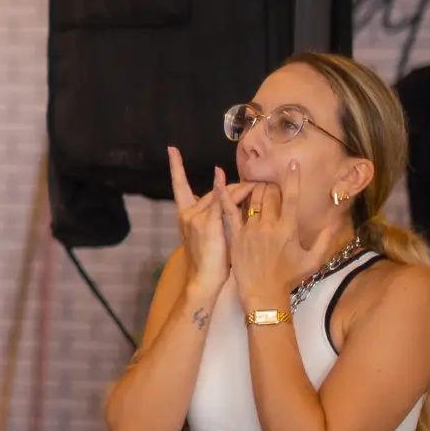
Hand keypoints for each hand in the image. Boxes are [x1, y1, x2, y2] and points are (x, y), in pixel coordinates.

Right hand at [167, 148, 250, 295]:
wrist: (203, 280)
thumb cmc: (209, 263)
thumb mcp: (207, 237)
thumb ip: (213, 219)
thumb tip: (228, 209)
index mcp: (184, 215)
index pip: (178, 186)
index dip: (175, 167)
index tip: (171, 149)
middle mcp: (188, 212)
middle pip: (214, 191)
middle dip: (233, 186)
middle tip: (254, 183)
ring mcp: (196, 217)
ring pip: (221, 195)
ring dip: (241, 189)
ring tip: (258, 185)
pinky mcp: (208, 223)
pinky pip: (222, 202)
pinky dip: (231, 191)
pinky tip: (242, 184)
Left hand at [220, 161, 341, 312]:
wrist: (263, 294)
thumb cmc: (289, 278)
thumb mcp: (314, 260)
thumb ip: (326, 238)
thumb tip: (338, 220)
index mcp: (289, 229)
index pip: (292, 198)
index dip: (292, 179)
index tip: (292, 163)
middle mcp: (269, 225)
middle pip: (270, 195)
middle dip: (272, 184)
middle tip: (272, 180)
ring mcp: (250, 229)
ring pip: (252, 199)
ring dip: (255, 188)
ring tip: (257, 182)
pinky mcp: (236, 235)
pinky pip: (228, 211)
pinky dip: (222, 194)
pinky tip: (218, 178)